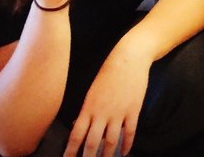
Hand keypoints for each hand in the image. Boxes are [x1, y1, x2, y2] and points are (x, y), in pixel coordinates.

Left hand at [65, 40, 151, 156]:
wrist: (129, 58)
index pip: (76, 136)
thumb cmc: (108, 72)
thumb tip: (79, 125)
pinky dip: (127, 145)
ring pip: (111, 141)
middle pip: (92, 143)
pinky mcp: (133, 110)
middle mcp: (102, 113)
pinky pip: (129, 132)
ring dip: (107, 155)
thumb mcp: (92, 91)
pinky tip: (124, 153)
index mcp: (88, 108)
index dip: (70, 151)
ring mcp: (119, 113)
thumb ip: (86, 110)